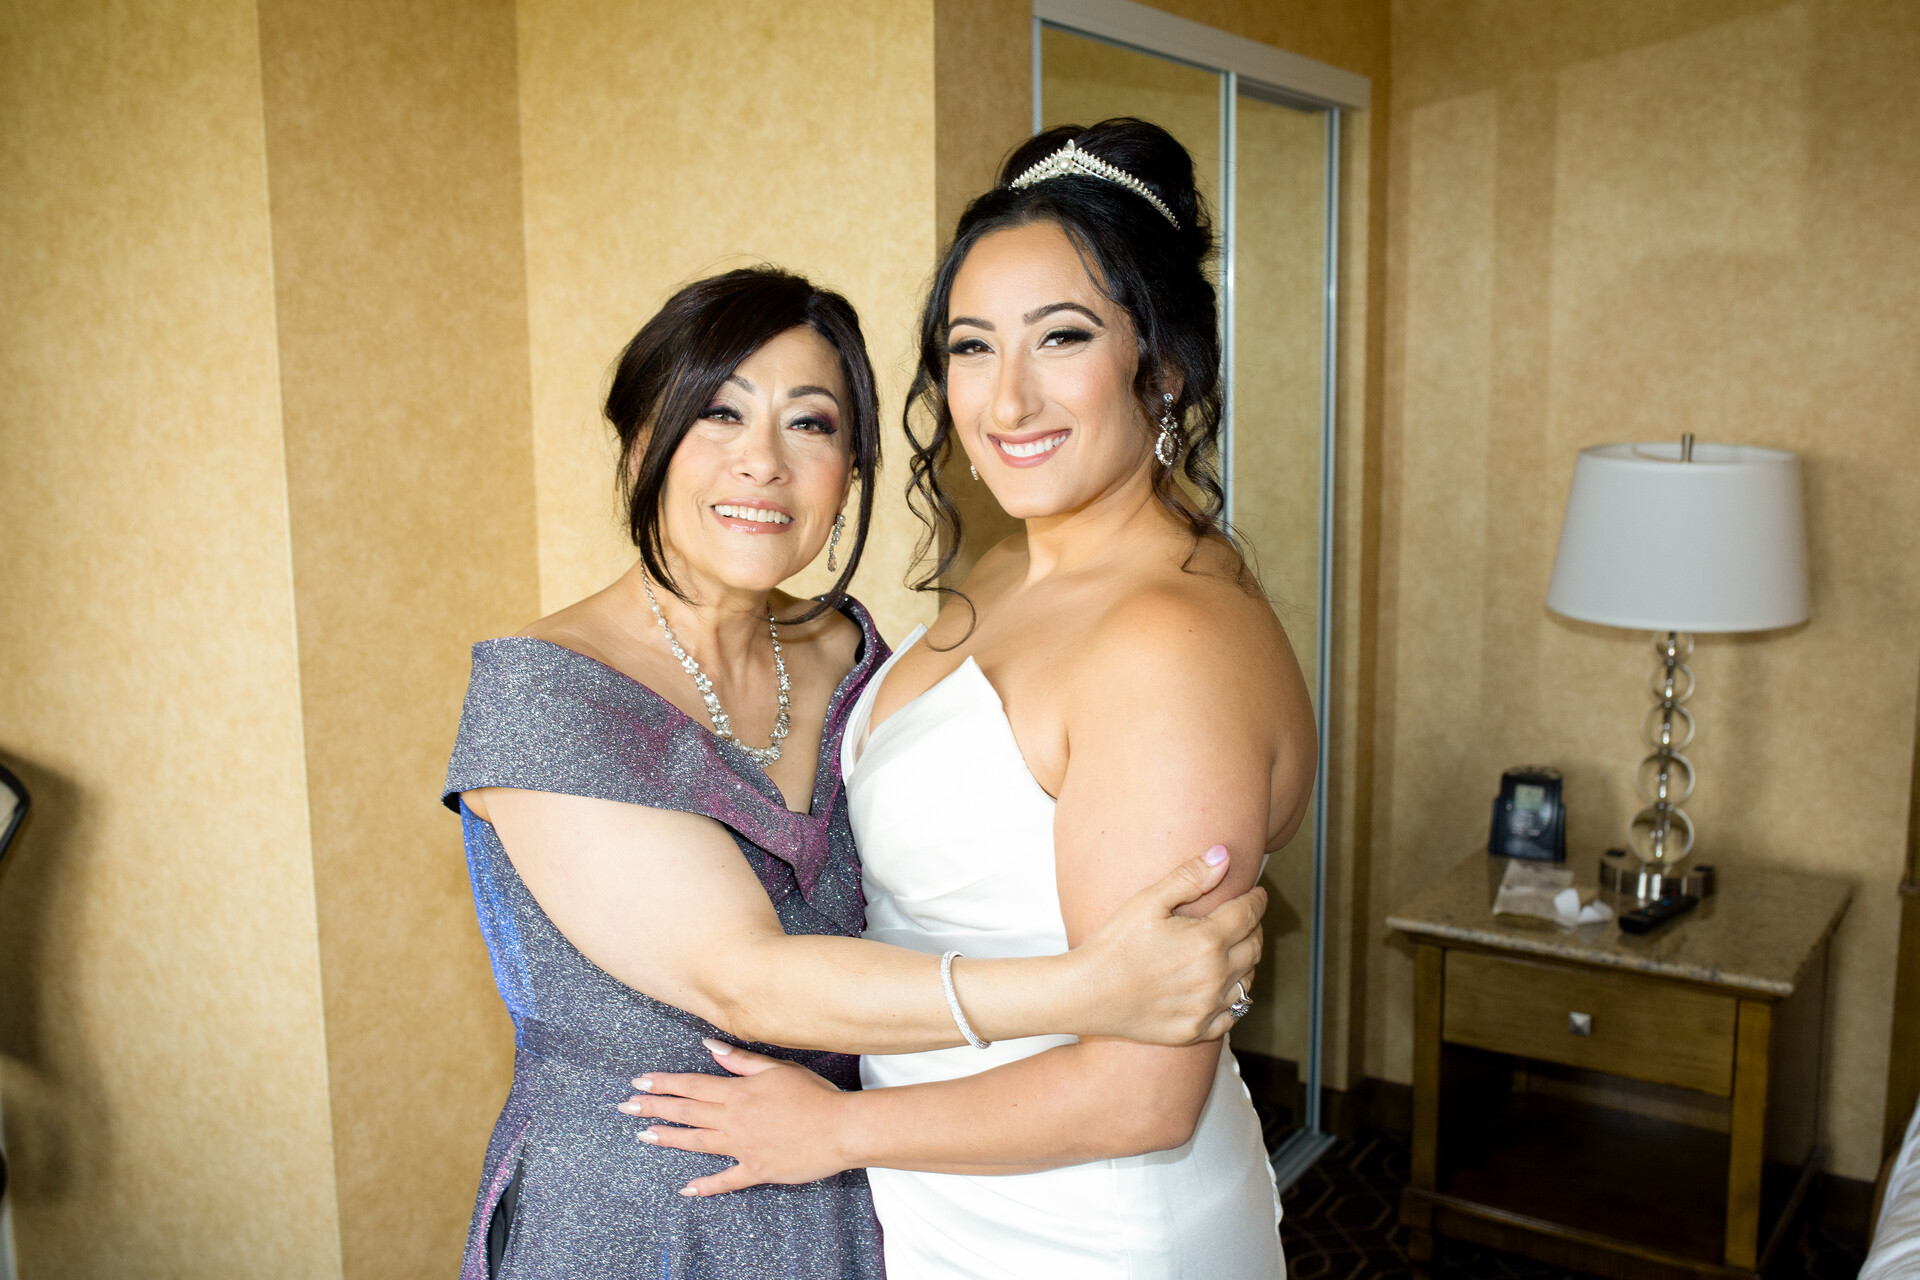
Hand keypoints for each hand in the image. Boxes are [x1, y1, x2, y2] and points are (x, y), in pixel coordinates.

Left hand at [618, 1038, 849, 1196]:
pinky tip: (686, 1189)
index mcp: (738, 1092)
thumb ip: (740, 1060)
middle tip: (626, 1106)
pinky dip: (706, 1185)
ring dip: (668, 1139)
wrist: (840, 1127)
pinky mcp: (757, 1170)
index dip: (664, 1083)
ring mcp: (743, 1147)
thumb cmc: (813, 1094)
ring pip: (697, 1143)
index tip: (639, 1081)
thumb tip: (710, 1047)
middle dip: (654, 1107)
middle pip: (687, 1112)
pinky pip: (726, 1180)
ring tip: (643, 1136)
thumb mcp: (777, 1069)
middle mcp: (734, 1119)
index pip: (692, 1085)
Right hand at [1072, 845, 1265, 1044]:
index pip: (1249, 914)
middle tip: (1246, 919)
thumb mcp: (1148, 901)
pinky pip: (1233, 1016)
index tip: (1257, 894)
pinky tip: (1223, 988)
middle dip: (1254, 927)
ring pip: (1248, 981)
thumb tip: (1224, 855)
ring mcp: (1207, 1007)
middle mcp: (1215, 976)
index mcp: (1207, 940)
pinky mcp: (1196, 1030)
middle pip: (1254, 946)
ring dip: (1247, 962)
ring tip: (1236, 950)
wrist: (1087, 993)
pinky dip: (1235, 999)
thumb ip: (1190, 877)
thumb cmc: (1114, 943)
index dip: (1256, 900)